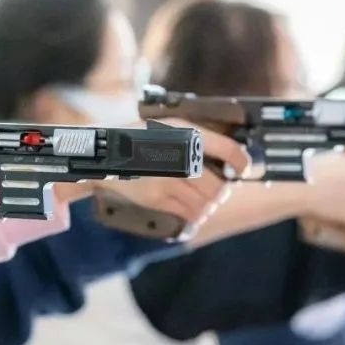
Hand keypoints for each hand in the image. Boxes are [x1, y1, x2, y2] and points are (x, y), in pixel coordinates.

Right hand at [94, 123, 248, 224]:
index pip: (229, 150)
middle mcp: (180, 156)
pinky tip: (189, 210)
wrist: (103, 155)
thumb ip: (197, 140)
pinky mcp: (157, 198)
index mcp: (186, 134)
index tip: (240, 170)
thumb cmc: (137, 139)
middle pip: (218, 186)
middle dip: (219, 192)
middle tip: (214, 190)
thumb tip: (227, 160)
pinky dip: (193, 216)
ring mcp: (168, 179)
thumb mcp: (169, 128)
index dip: (241, 163)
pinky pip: (188, 214)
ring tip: (200, 201)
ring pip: (205, 203)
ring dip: (206, 206)